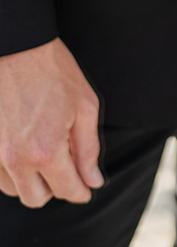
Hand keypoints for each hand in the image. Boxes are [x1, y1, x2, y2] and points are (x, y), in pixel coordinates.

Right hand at [0, 38, 102, 207]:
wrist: (18, 47)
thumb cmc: (53, 71)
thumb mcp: (84, 106)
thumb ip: (88, 148)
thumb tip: (92, 179)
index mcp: (45, 150)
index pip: (66, 190)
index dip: (81, 191)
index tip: (86, 188)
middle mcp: (15, 159)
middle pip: (36, 199)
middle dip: (56, 188)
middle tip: (67, 166)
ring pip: (14, 190)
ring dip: (32, 180)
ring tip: (45, 152)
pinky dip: (13, 169)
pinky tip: (27, 147)